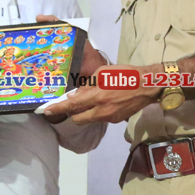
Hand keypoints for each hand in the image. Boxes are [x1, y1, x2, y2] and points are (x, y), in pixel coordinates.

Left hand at [44, 64, 158, 123]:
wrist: (148, 85)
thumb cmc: (125, 74)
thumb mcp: (103, 73)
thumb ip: (88, 85)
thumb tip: (76, 94)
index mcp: (96, 96)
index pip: (72, 105)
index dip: (58, 108)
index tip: (46, 110)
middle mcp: (101, 110)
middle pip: (77, 119)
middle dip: (72, 113)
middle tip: (72, 104)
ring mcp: (109, 117)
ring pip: (89, 119)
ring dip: (86, 112)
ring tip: (92, 100)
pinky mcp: (116, 120)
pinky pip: (101, 118)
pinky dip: (98, 112)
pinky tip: (105, 102)